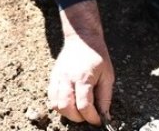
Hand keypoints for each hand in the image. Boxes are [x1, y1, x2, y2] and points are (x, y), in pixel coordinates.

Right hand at [49, 3, 113, 124]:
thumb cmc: (97, 56)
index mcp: (84, 78)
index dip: (92, 118)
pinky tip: (69, 102)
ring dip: (67, 113)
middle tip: (87, 115)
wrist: (82, 38)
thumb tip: (105, 116)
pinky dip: (58, 105)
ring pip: (56, 104)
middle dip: (78, 118)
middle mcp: (68, 79)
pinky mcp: (53, 77)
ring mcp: (58, 78)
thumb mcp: (108, 76)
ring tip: (78, 110)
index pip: (84, 106)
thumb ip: (105, 97)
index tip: (98, 120)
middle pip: (67, 108)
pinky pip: (50, 97)